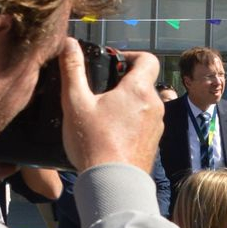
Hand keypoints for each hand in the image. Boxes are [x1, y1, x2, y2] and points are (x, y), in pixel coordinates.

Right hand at [59, 41, 164, 173]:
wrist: (113, 184)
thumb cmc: (94, 143)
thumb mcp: (75, 103)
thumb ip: (73, 70)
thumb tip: (69, 43)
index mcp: (139, 89)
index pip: (148, 59)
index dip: (131, 56)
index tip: (113, 63)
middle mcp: (154, 105)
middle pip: (144, 83)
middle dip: (124, 83)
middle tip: (100, 91)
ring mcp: (157, 126)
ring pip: (144, 105)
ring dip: (127, 104)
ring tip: (102, 115)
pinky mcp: (153, 144)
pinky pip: (144, 125)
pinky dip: (131, 123)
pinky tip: (110, 135)